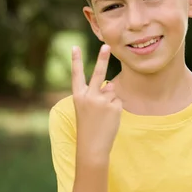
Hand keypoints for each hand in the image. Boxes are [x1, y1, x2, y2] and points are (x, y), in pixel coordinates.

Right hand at [71, 44, 121, 162]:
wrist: (92, 146)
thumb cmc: (88, 126)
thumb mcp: (87, 108)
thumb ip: (97, 94)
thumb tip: (110, 84)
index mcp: (78, 96)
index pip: (77, 75)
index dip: (76, 61)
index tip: (74, 47)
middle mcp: (89, 96)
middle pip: (98, 74)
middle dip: (102, 58)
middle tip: (106, 46)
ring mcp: (102, 101)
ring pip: (111, 91)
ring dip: (110, 101)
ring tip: (103, 116)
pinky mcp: (114, 106)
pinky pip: (118, 100)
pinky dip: (115, 108)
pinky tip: (109, 119)